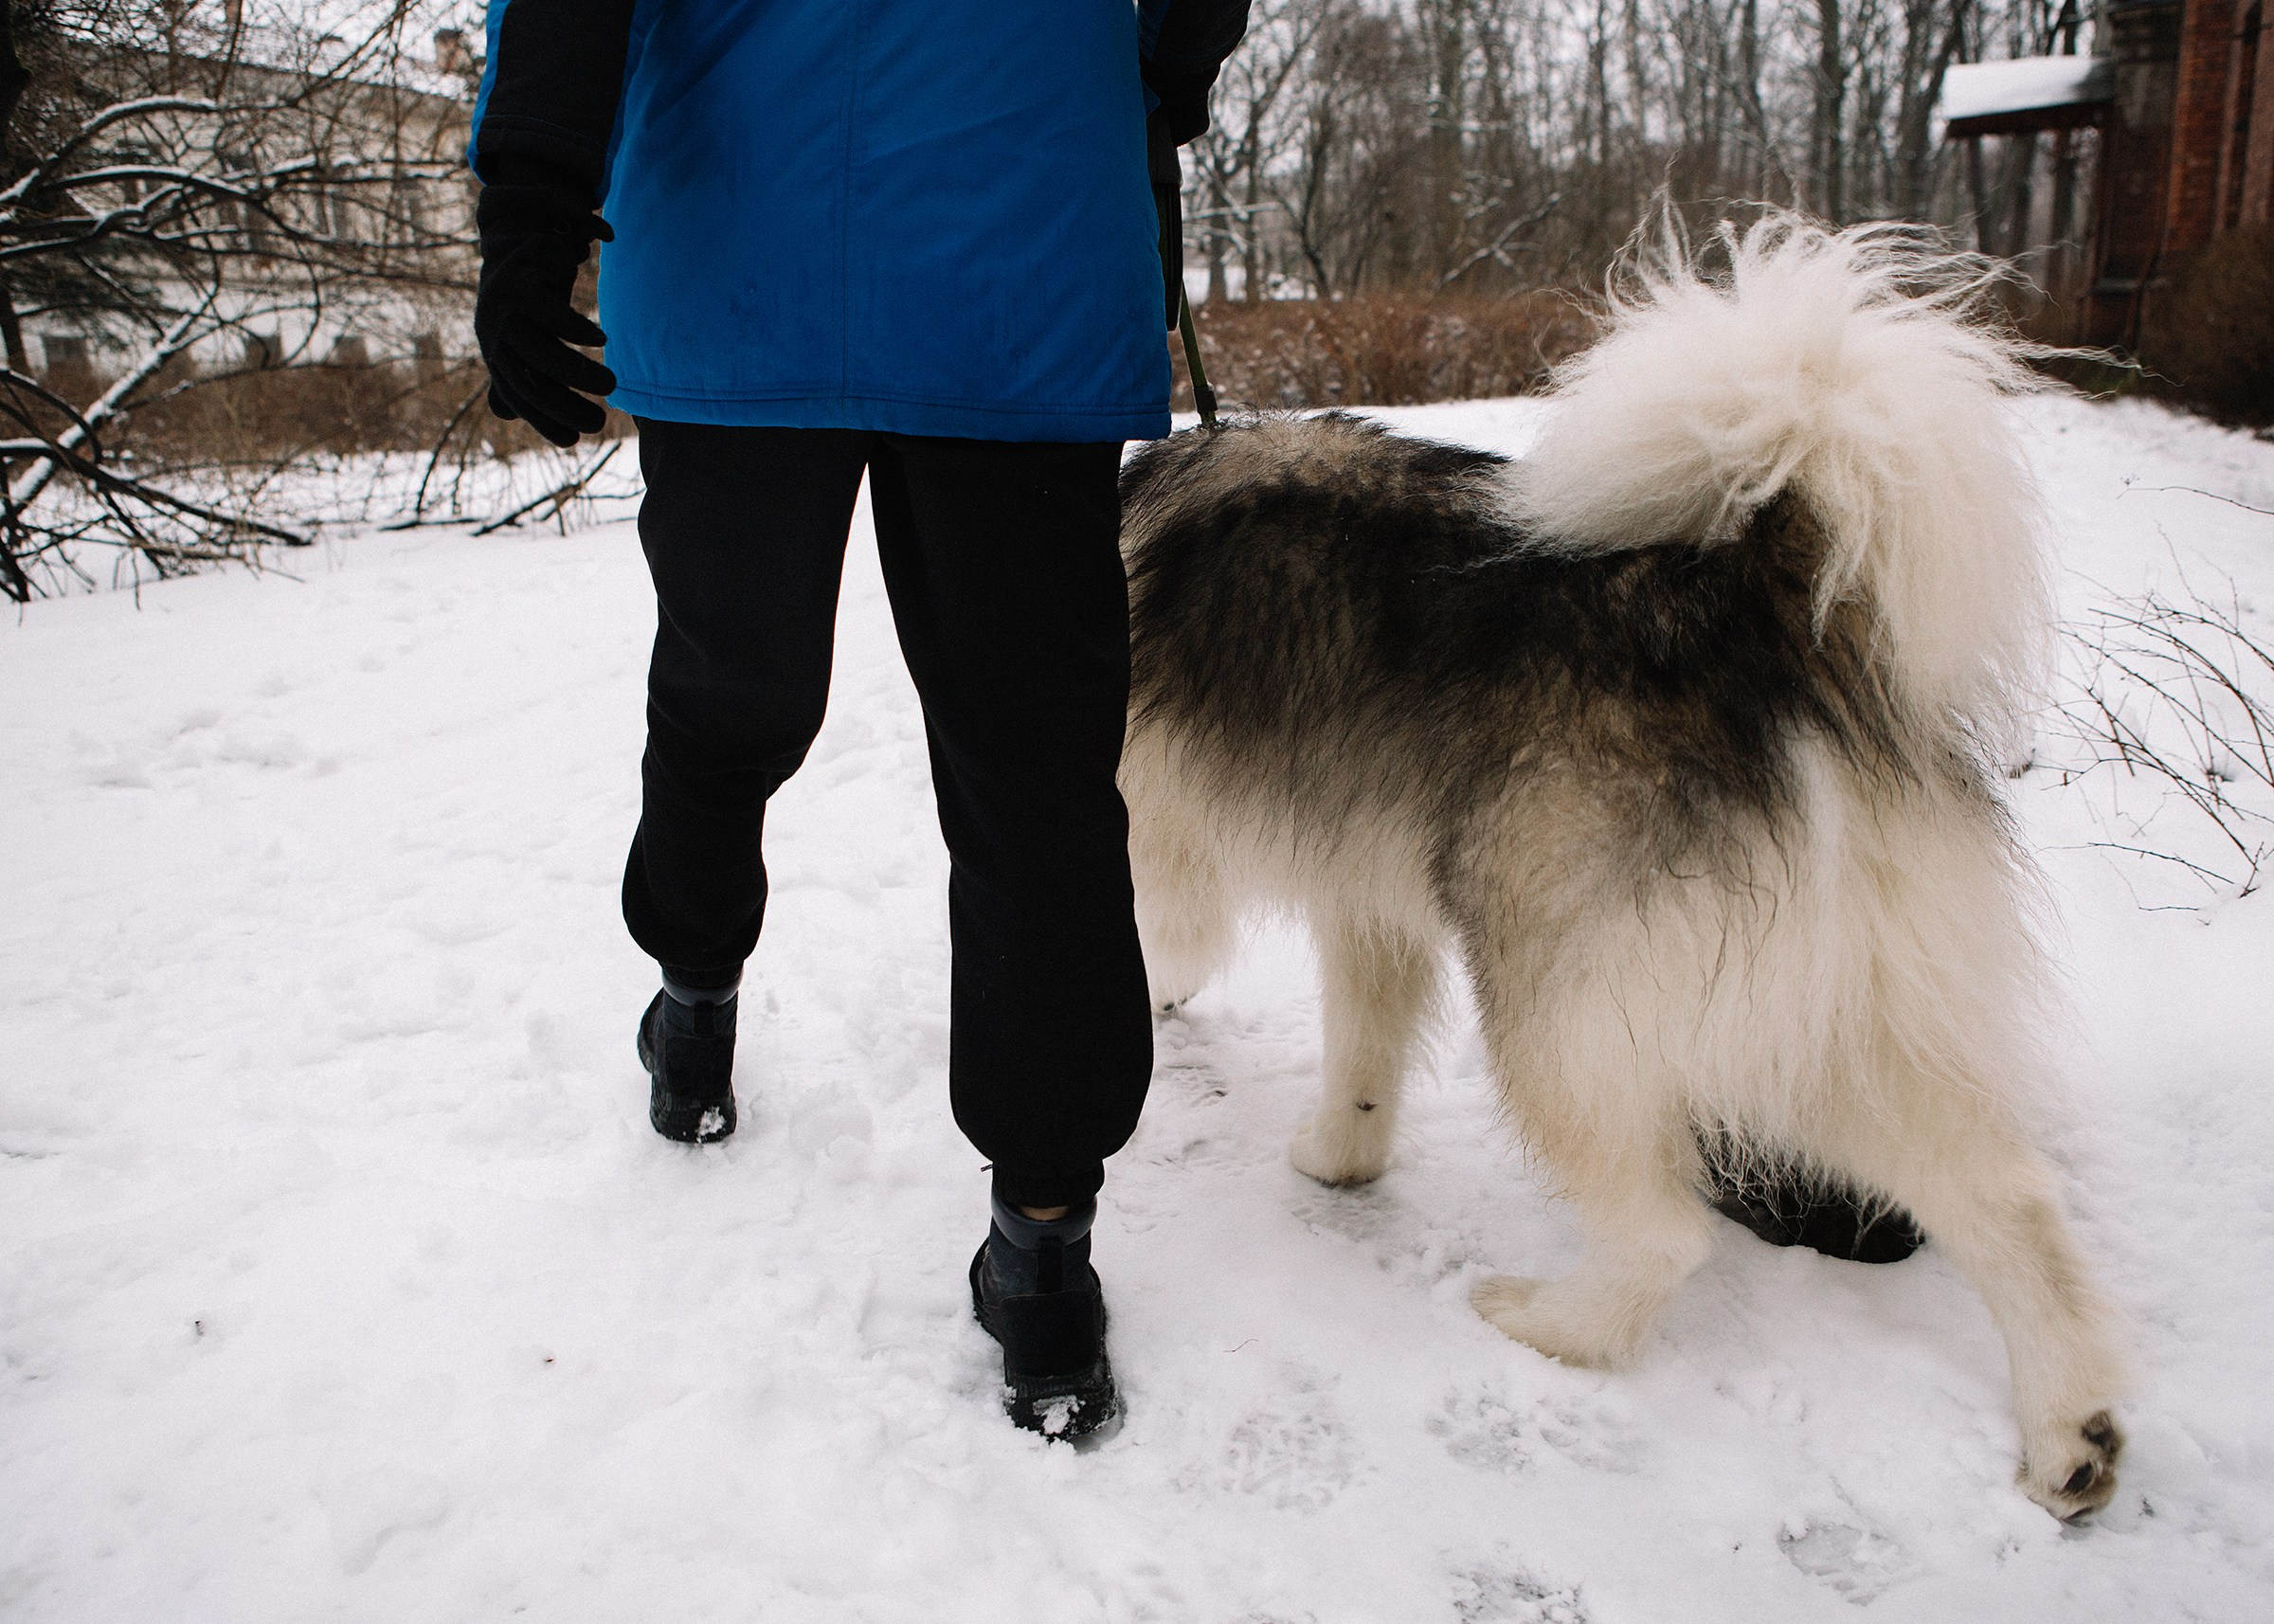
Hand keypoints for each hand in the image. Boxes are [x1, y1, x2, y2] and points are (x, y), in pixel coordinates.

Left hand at [474, 156, 617, 447]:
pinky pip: (546, 310)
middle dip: (564, 404)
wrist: (511, 227)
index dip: (543, 420)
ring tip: (611, 386)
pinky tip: (600, 342)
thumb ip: (513, 369)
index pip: (517, 396)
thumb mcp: (519, 333)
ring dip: (576, 371)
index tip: (574, 441)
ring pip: (539, 349)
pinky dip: (574, 328)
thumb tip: (502, 412)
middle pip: (528, 378)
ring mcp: (501, 303)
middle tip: (601, 422)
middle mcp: (491, 329)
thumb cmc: (524, 291)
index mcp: (492, 348)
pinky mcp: (518, 276)